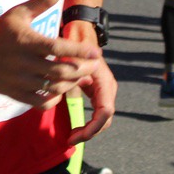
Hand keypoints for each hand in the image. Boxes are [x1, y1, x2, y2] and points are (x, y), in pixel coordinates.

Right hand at [0, 0, 103, 109]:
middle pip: (60, 71)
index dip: (79, 52)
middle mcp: (24, 63)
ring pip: (53, 88)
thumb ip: (42, 1)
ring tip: (81, 76)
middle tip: (93, 66)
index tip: (96, 53)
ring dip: (71, 84)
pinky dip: (54, 99)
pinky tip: (59, 90)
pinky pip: (40, 102)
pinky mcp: (15, 94)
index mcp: (27, 42)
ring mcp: (20, 81)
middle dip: (82, 70)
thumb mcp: (18, 13)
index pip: (58, 49)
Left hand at [59, 20, 116, 144]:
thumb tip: (66, 89)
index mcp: (104, 81)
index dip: (92, 127)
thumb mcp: (71, 62)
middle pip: (105, 118)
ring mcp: (103, 90)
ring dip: (90, 130)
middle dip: (90, 132)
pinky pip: (97, 113)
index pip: (105, 111)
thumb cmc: (74, 46)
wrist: (80, 33)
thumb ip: (70, 76)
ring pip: (102, 118)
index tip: (76, 136)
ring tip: (72, 137)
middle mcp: (107, 87)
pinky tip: (75, 129)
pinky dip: (89, 123)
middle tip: (71, 139)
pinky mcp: (97, 92)